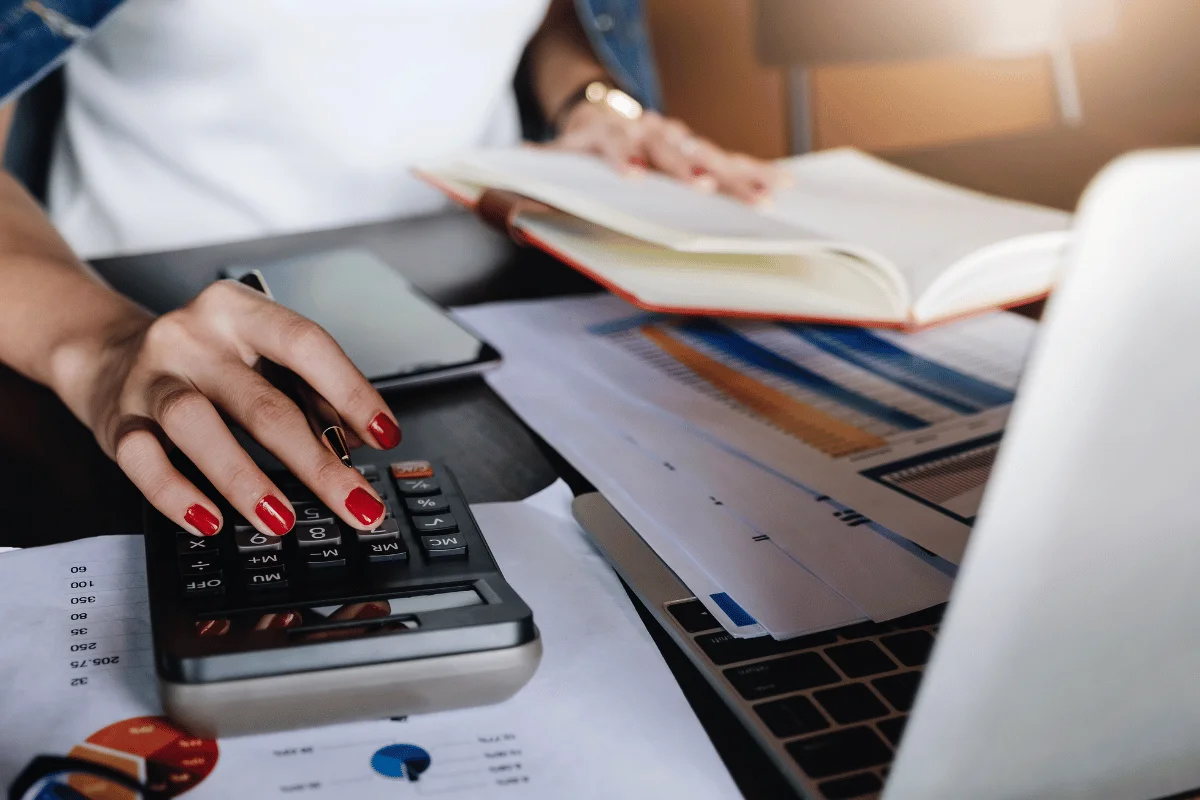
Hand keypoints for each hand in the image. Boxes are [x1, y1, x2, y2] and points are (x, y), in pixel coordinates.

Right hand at [73, 280, 401, 537]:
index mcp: (238, 311)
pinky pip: (142, 461)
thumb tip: (357, 440)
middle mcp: (192, 338)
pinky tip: (211, 521)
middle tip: (356, 504)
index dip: (351, 391)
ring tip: (281, 520)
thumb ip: (308, 393)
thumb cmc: (206, 361)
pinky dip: (177, 495)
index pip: (306, 344)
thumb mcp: (259, 359)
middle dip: (316, 464)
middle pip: (262, 402)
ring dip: (243, 479)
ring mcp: (150, 378)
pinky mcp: (117, 420)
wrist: (107, 352)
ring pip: (195, 425)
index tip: (386, 435)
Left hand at [549, 102, 789, 203]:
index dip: (622, 157)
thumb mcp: (556, 158)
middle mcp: (646, 131)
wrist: (599, 113)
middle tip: (706, 188)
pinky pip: (729, 159)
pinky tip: (781, 183)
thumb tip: (514, 180)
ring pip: (707, 154)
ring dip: (734, 176)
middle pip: (669, 149)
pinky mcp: (696, 147)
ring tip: (761, 196)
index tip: (631, 174)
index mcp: (608, 134)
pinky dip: (755, 171)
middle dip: (689, 169)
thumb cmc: (581, 147)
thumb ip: (539, 172)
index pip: (614, 143)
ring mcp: (675, 137)